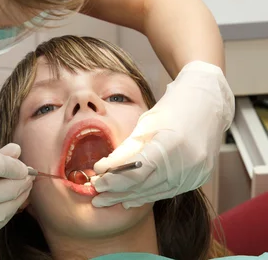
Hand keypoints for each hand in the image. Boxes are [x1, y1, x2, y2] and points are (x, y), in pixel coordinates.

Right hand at [0, 143, 32, 258]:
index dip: (14, 163)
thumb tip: (15, 151)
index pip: (0, 165)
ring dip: (19, 195)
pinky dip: (7, 210)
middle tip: (24, 173)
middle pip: (12, 187)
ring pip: (12, 207)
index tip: (18, 162)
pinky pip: (1, 222)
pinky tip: (4, 203)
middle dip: (22, 178)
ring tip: (18, 186)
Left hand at [91, 61, 234, 208]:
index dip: (114, 180)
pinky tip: (129, 199)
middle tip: (95, 195)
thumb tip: (101, 169)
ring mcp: (196, 173)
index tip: (96, 182)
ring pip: (156, 192)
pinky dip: (147, 195)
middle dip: (117, 192)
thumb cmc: (173, 108)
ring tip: (107, 199)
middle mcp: (188, 163)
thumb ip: (125, 150)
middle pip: (145, 185)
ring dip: (129, 197)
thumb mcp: (146, 124)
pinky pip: (168, 191)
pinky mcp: (199, 178)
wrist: (208, 103)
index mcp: (171, 144)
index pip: (137, 171)